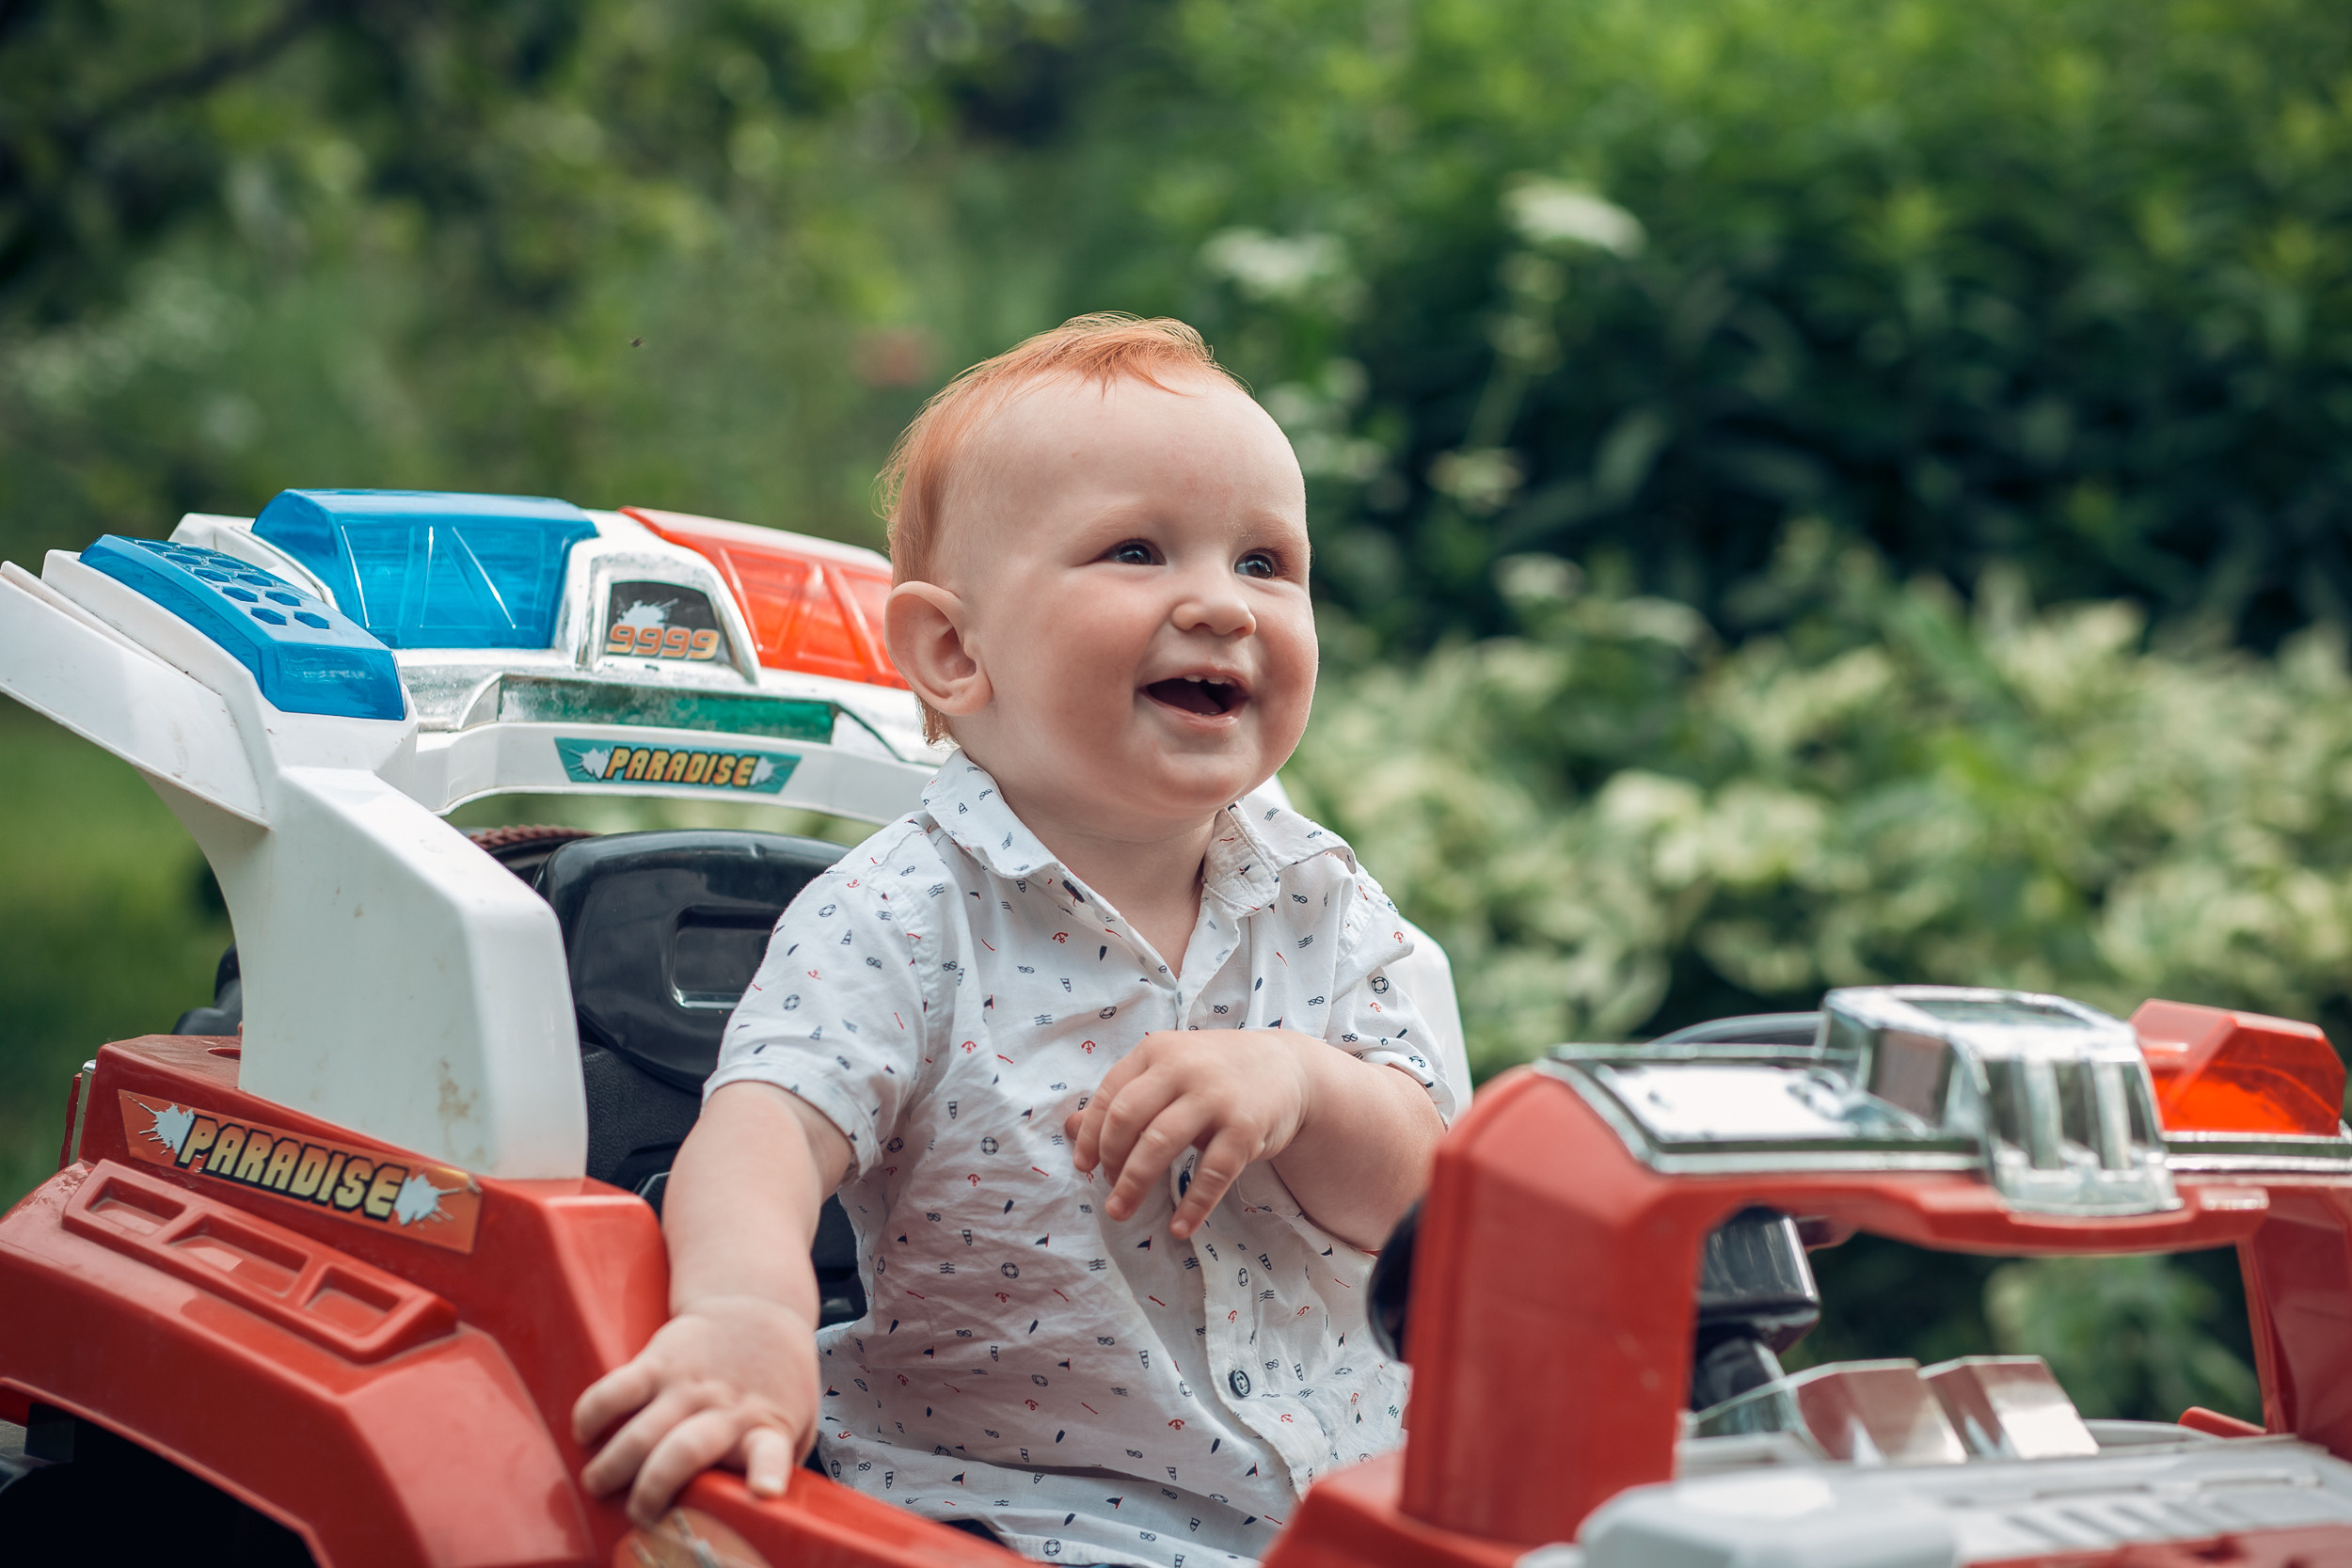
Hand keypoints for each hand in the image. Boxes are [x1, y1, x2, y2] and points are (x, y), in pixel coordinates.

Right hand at [572, 1293, 822, 1526]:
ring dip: (612, 1465)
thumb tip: (763, 1520)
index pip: (771, 1453)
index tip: (764, 1491)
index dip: (766, 1473)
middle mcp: (725, 1408)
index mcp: (765, 1427)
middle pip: (684, 1452)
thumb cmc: (773, 1382)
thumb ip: (777, 1465)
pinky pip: (615, 1389)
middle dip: (653, 1491)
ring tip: (597, 1483)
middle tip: (639, 1514)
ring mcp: (689, 1384)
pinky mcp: (659, 1361)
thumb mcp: (795, 1422)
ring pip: (642, 1432)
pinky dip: (592, 1412)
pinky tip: (585, 1433)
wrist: (758, 1307)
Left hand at [1065, 1028, 1321, 1238]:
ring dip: (1134, 1184)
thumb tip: (1068, 1128)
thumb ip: (1123, 1097)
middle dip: (1108, 1160)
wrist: (1289, 1069)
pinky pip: (1211, 1175)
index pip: (1109, 1095)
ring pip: (1159, 1144)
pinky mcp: (1245, 1128)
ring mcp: (1216, 1097)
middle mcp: (1183, 1067)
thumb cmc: (1215, 1074)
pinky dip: (1193, 1206)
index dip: (1090, 1135)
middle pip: (1127, 1118)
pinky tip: (1179, 1228)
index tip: (1082, 1166)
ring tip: (1120, 1211)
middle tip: (1106, 1188)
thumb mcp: (1168, 1073)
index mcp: (1157, 1051)